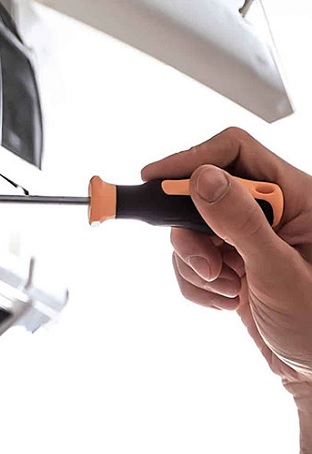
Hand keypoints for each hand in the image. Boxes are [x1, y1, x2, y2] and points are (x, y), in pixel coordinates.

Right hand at [143, 128, 311, 404]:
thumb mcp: (280, 273)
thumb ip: (240, 222)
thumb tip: (202, 178)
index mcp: (298, 198)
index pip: (236, 152)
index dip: (193, 159)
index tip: (156, 180)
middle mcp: (272, 212)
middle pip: (202, 192)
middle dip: (193, 232)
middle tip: (204, 263)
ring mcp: (248, 238)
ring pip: (190, 229)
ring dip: (196, 264)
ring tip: (228, 290)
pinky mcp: (231, 263)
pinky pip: (189, 259)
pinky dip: (196, 283)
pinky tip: (227, 301)